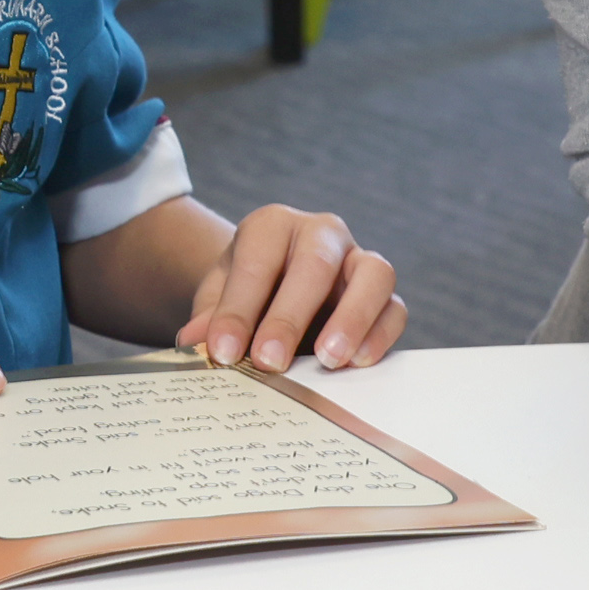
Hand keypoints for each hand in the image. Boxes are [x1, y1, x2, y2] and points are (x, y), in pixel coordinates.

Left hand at [172, 205, 401, 370]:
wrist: (274, 292)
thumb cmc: (244, 295)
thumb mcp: (216, 300)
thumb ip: (207, 319)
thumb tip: (194, 343)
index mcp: (272, 226)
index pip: (256, 262)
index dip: (238, 309)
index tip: (222, 352)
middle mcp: (321, 234)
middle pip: (315, 264)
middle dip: (290, 316)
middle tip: (269, 361)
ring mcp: (358, 260)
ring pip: (374, 275)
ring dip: (352, 319)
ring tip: (327, 361)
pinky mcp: (384, 295)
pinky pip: (394, 309)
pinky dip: (380, 335)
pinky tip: (357, 363)